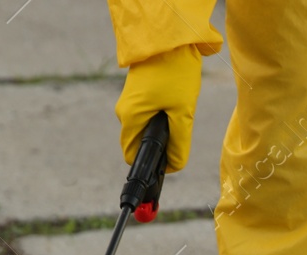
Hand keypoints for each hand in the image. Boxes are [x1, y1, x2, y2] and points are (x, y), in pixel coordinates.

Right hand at [115, 43, 201, 173]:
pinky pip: (147, 112)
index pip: (133, 156)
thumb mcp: (182, 112)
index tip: (171, 156)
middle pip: (141, 141)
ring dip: (163, 125)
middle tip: (180, 126)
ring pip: (145, 126)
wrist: (169, 38)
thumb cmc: (175, 73)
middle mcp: (123, 111)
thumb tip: (175, 165)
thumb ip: (179, 143)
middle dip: (160, 142)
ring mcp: (128, 100)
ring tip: (178, 107)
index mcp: (130, 118)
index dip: (153, 162)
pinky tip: (174, 98)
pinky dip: (161, 112)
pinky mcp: (136, 92)